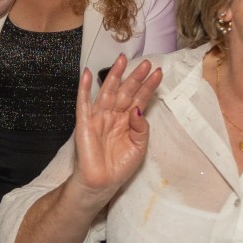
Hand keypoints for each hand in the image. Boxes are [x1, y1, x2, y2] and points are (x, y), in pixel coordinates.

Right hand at [71, 55, 161, 194]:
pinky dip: (84, 88)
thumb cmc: (119, 166)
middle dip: (135, 77)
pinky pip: (83, 102)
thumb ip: (141, 128)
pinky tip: (88, 74)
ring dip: (114, 76)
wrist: (102, 183)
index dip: (148, 86)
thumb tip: (138, 110)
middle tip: (146, 63)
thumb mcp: (139, 147)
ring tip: (122, 60)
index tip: (158, 73)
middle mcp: (114, 116)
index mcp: (128, 121)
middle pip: (126, 91)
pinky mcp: (85, 123)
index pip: (140, 99)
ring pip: (108, 92)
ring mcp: (99, 118)